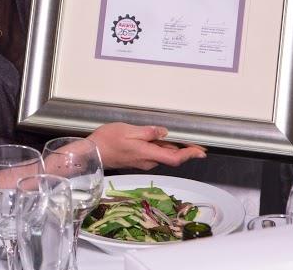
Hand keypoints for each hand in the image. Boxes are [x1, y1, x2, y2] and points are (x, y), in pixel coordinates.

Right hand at [88, 122, 205, 169]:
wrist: (92, 153)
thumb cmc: (107, 140)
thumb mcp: (128, 131)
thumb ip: (148, 132)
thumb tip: (164, 133)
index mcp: (147, 153)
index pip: (174, 158)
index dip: (189, 155)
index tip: (201, 151)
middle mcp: (147, 161)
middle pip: (170, 157)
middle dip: (183, 150)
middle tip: (195, 142)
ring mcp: (141, 162)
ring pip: (161, 155)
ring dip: (171, 148)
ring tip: (179, 138)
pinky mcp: (136, 160)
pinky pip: (153, 155)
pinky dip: (160, 148)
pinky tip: (159, 140)